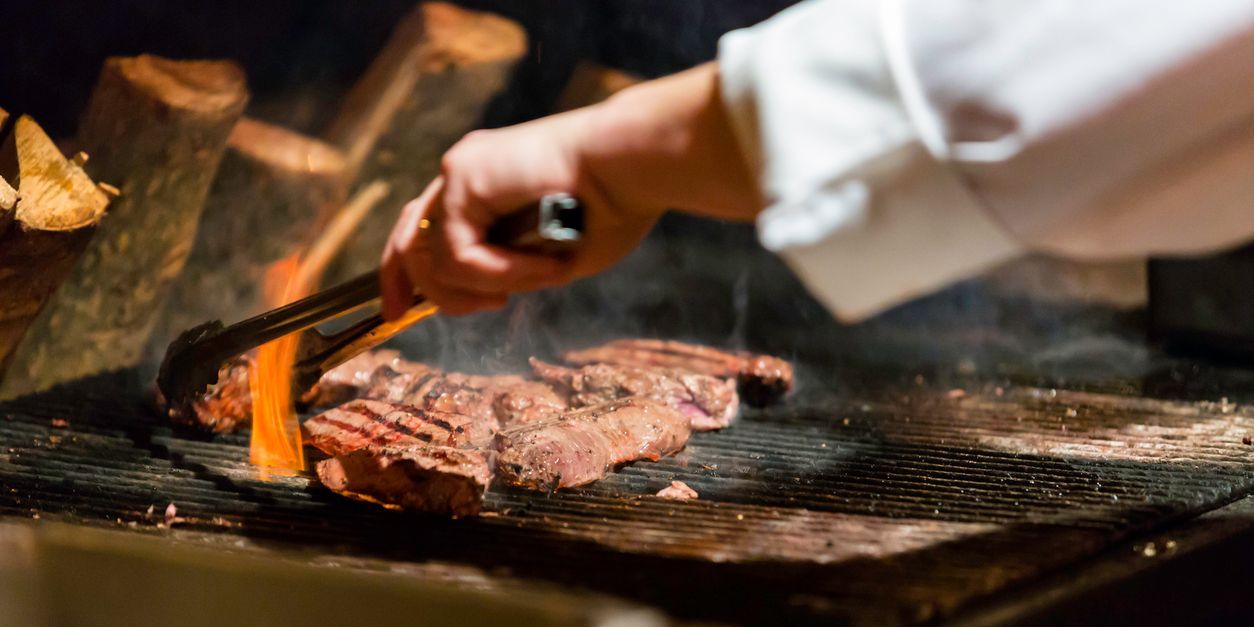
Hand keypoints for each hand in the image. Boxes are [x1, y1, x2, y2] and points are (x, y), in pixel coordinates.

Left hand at [380, 63, 759, 319]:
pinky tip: (546, 268)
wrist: (633, 165)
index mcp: (486, 185)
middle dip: (404, 283)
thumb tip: (492, 293)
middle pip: (408, 236)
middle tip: (409, 315)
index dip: (406, 272)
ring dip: (486, 286)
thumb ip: (515, 267)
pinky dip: (501, 273)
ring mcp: (460, 171)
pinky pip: (459, 254)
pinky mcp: (463, 175)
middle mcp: (466, 172)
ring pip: (433, 258)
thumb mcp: (555, 253)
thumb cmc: (616, 207)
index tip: (400, 310)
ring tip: (542, 278)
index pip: (427, 229)